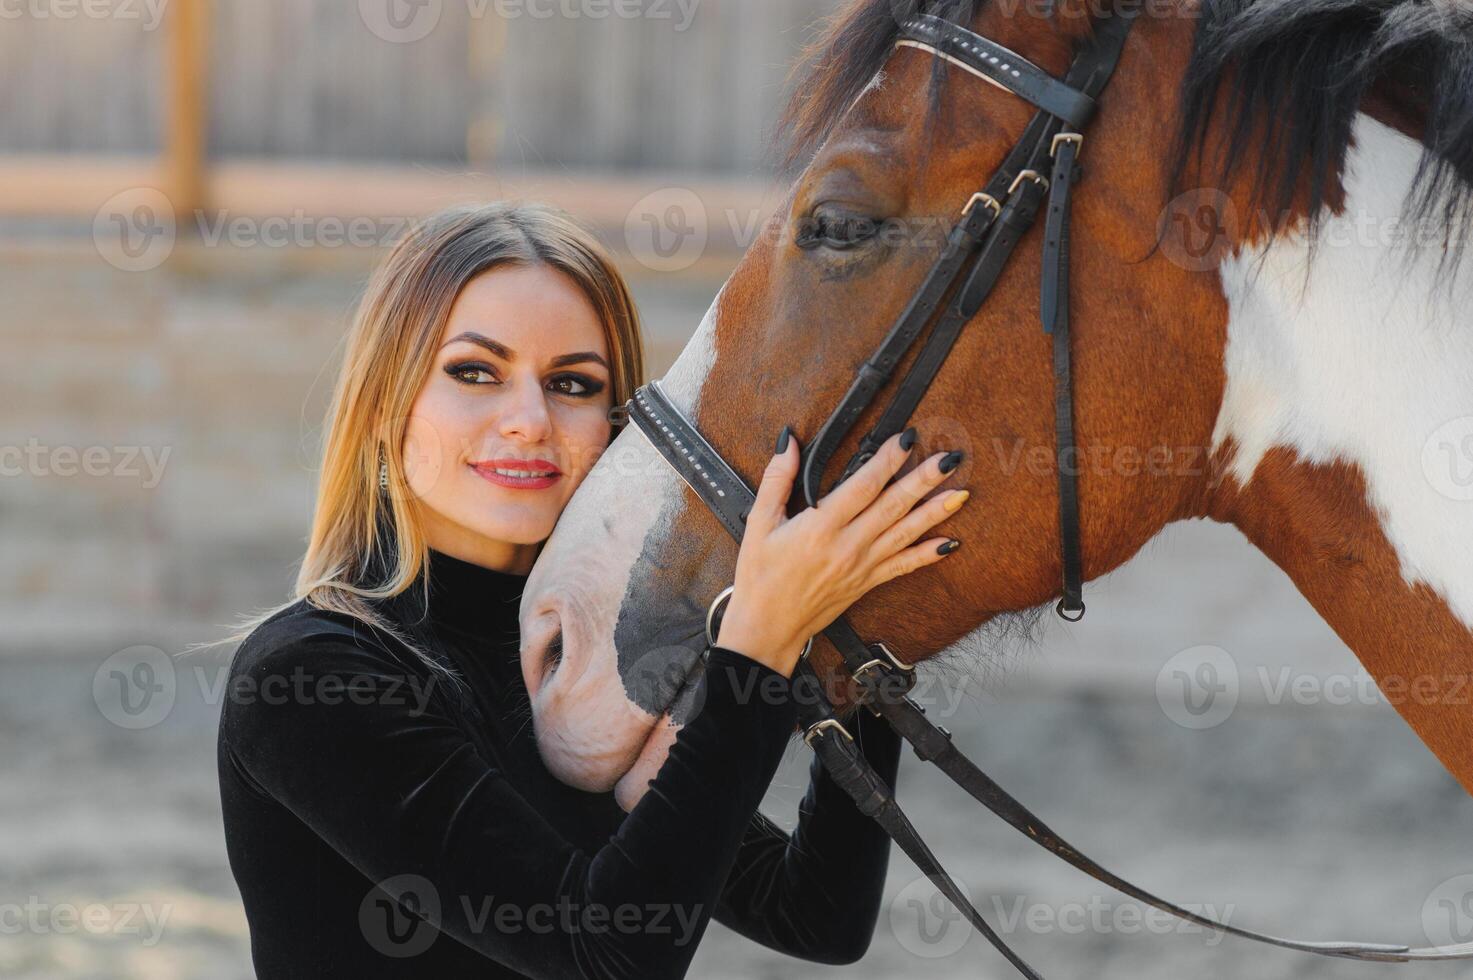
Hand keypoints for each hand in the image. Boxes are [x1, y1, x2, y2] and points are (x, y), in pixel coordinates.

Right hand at [713, 426, 967, 677]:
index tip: (906, 439)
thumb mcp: (758, 523)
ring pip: (905, 534)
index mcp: (820, 527)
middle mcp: (847, 546)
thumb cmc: (759, 577)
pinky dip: (928, 555)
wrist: (767, 628)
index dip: (887, 460)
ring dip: (935, 512)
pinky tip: (950, 543)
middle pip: (893, 506)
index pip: (863, 486)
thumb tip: (788, 441)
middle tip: (949, 458)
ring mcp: (861, 566)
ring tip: (961, 492)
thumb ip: (777, 479)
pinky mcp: (867, 583)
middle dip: (923, 480)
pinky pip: (903, 566)